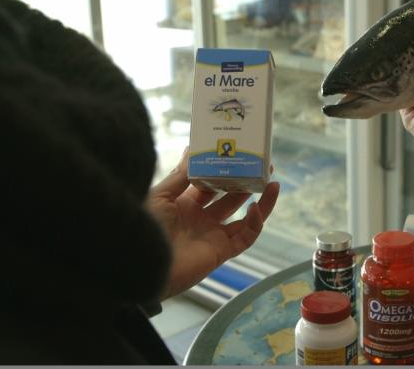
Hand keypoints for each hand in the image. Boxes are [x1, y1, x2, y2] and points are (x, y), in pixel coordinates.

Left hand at [146, 149, 279, 298]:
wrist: (141, 263)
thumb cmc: (144, 227)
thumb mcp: (160, 195)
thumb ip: (181, 175)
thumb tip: (193, 150)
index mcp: (183, 204)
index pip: (209, 184)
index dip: (223, 170)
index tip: (235, 154)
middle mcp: (200, 219)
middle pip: (230, 198)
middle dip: (246, 182)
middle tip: (261, 165)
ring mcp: (212, 235)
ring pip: (244, 218)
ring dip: (260, 201)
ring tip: (272, 183)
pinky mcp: (221, 251)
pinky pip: (245, 237)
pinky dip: (255, 223)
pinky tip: (255, 208)